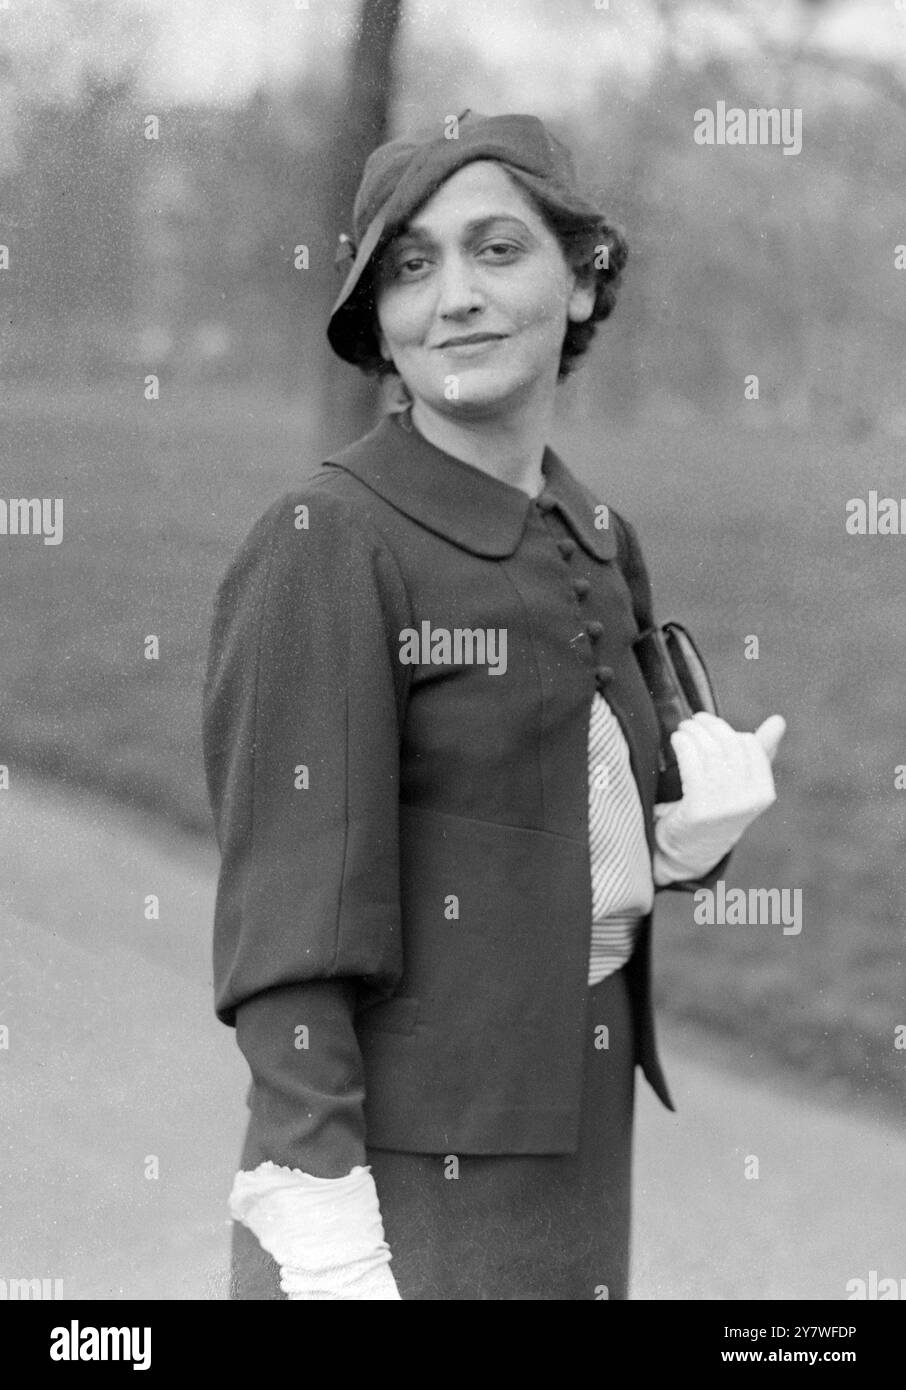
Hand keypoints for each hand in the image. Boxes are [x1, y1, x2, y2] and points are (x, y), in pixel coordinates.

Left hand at [670, 711, 784, 829]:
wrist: (693, 850)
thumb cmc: (719, 809)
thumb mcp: (744, 784)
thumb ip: (761, 752)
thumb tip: (779, 720)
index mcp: (764, 793)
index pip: (750, 745)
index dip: (728, 730)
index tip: (710, 723)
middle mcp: (748, 800)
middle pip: (728, 745)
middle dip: (709, 726)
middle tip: (693, 721)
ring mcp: (724, 806)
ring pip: (709, 752)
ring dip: (693, 732)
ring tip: (683, 728)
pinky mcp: (699, 810)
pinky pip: (691, 764)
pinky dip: (683, 745)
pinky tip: (677, 740)